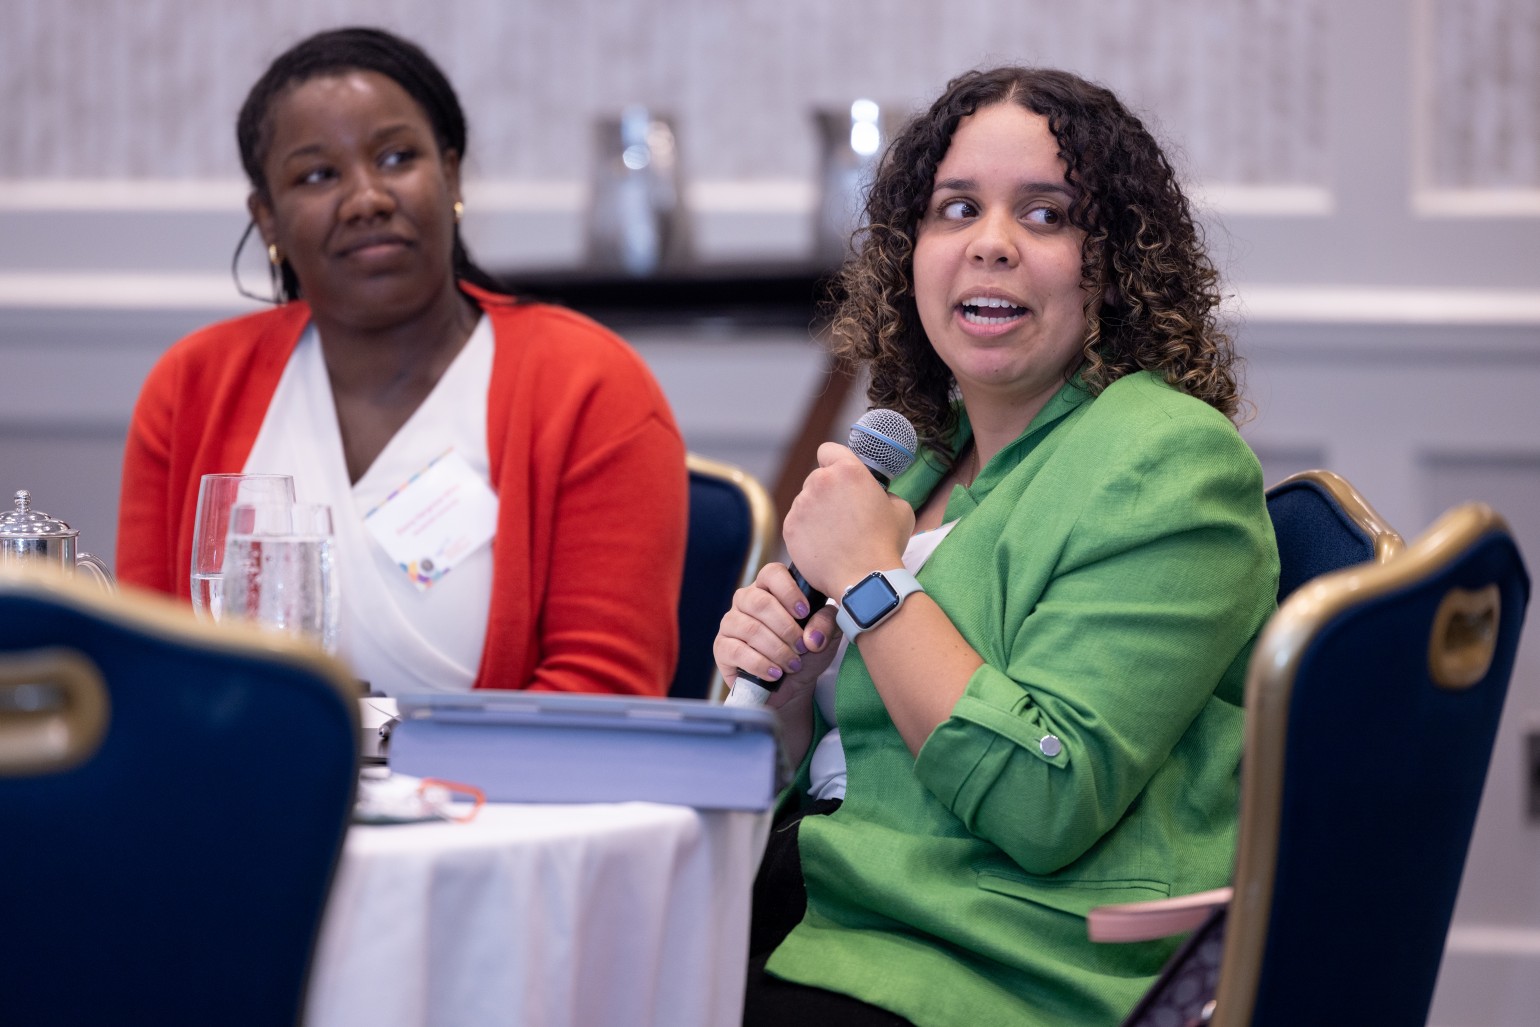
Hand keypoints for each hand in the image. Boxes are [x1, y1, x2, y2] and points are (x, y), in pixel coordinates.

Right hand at [713, 562, 840, 701]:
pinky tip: (775, 673)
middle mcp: (746, 600)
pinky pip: (736, 651)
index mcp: (771, 588)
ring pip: (750, 629)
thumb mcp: (825, 635)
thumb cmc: (807, 651)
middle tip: (802, 647)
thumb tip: (812, 636)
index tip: (804, 612)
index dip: (789, 591)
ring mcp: (731, 623)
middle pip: (759, 602)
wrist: (792, 685)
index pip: (772, 574)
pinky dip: (760, 664)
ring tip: (793, 664)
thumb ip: (826, 624)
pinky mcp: (722, 647)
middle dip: (785, 628)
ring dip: (776, 649)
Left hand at [782, 443, 914, 597]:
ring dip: (816, 512)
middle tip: (844, 515)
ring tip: (835, 536)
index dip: (834, 462)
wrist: (864, 579)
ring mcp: (801, 505)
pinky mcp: (790, 527)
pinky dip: (806, 531)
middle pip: (817, 478)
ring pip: (805, 501)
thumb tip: (875, 495)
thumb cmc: (886, 544)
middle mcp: (820, 482)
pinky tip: (824, 546)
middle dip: (828, 492)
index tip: (840, 476)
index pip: (829, 450)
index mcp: (848, 470)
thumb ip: (882, 493)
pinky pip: (796, 522)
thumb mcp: (900, 508)